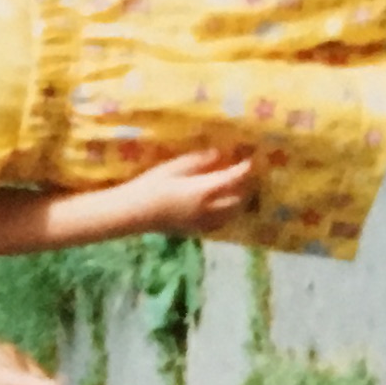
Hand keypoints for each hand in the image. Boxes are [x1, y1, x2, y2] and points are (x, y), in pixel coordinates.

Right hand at [114, 148, 256, 237]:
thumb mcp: (174, 167)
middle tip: (244, 176)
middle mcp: (209, 209)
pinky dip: (226, 216)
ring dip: (238, 203)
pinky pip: (219, 224)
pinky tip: (221, 210)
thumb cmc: (151, 185)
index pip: (234, 179)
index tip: (251, 160)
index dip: (245, 169)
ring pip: (231, 215)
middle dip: (245, 187)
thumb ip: (199, 161)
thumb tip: (218, 154)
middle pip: (238, 199)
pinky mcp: (194, 230)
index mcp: (205, 190)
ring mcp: (202, 222)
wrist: (134, 212)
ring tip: (237, 192)